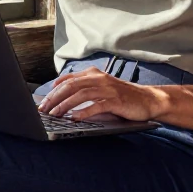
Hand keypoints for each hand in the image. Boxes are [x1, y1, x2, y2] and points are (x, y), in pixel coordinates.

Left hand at [36, 66, 165, 121]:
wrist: (148, 99)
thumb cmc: (123, 96)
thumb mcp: (102, 88)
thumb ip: (86, 90)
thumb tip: (64, 99)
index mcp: (94, 74)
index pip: (68, 79)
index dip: (54, 89)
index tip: (43, 100)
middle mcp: (99, 78)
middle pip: (71, 86)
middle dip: (55, 98)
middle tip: (44, 109)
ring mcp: (107, 89)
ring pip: (81, 94)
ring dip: (65, 105)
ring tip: (55, 114)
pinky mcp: (115, 101)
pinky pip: (96, 105)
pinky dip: (84, 111)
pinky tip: (75, 117)